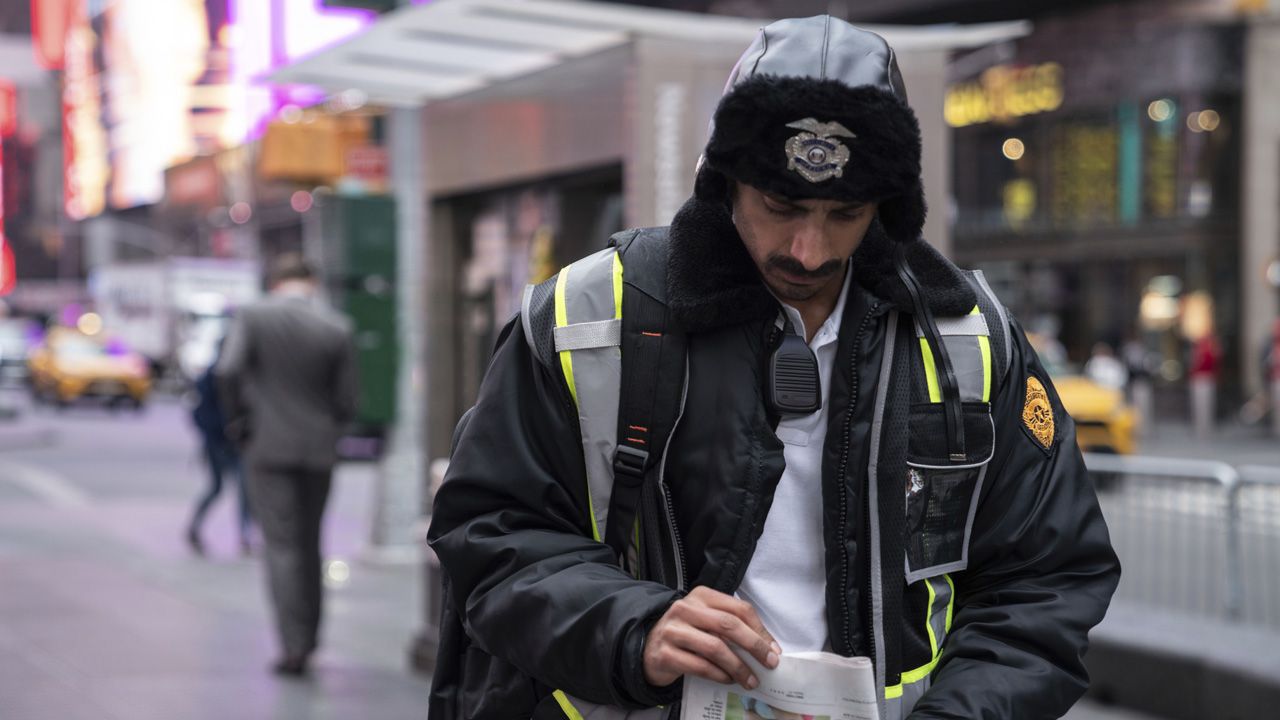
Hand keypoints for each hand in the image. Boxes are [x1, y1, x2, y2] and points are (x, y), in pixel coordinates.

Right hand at [643, 586, 780, 689]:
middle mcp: (685, 608)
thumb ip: (730, 626)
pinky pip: (700, 666)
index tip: (773, 649)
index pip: (738, 608)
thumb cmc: (686, 634)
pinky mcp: (666, 653)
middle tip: (769, 663)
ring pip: (715, 647)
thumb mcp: (706, 620)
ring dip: (738, 666)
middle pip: (729, 625)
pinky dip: (719, 675)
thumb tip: (765, 647)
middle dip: (754, 646)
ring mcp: (673, 630)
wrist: (648, 647)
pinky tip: (728, 680)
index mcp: (701, 595)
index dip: (760, 630)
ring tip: (750, 679)